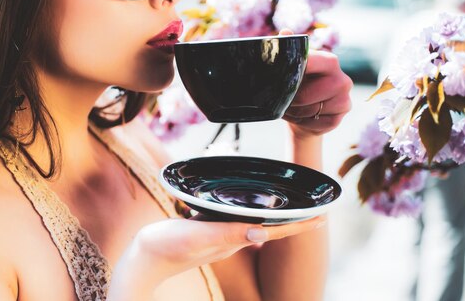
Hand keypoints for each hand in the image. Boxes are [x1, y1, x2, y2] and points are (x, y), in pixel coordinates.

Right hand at [107, 216, 324, 300]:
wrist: (142, 259)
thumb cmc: (166, 247)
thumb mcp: (198, 237)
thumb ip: (227, 234)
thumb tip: (262, 234)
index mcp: (232, 240)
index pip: (274, 232)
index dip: (298, 225)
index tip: (322, 217)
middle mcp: (230, 240)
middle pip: (269, 229)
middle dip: (292, 221)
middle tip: (314, 209)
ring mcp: (218, 237)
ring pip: (254, 224)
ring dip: (274, 216)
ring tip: (290, 205)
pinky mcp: (205, 232)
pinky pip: (235, 220)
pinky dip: (249, 212)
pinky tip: (248, 205)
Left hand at [279, 30, 352, 138]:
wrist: (300, 113)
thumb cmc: (295, 85)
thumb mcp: (290, 66)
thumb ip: (289, 48)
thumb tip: (285, 32)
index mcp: (330, 62)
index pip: (313, 63)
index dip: (294, 72)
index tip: (281, 78)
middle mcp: (342, 79)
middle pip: (308, 94)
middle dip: (291, 99)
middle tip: (283, 99)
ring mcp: (344, 100)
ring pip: (312, 110)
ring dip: (295, 112)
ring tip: (290, 108)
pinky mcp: (340, 118)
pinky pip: (317, 124)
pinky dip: (303, 123)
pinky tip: (301, 118)